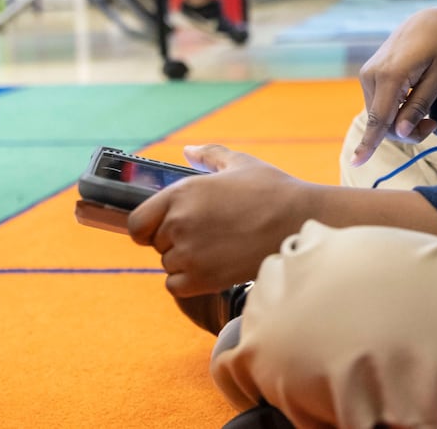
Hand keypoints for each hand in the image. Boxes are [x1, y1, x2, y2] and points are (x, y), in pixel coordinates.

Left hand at [127, 145, 315, 297]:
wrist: (299, 222)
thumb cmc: (272, 190)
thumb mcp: (240, 162)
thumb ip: (210, 155)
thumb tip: (189, 150)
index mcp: (181, 193)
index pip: (137, 222)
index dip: (149, 226)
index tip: (165, 227)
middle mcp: (178, 223)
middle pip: (156, 244)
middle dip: (175, 241)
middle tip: (208, 235)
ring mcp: (189, 253)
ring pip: (169, 265)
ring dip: (186, 262)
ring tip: (218, 249)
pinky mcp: (202, 279)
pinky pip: (177, 286)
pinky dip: (191, 281)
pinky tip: (215, 267)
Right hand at [353, 7, 436, 166]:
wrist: (428, 24)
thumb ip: (419, 106)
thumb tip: (401, 132)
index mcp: (391, 74)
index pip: (379, 117)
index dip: (370, 143)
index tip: (357, 162)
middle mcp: (372, 75)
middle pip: (383, 124)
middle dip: (407, 132)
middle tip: (434, 124)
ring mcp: (366, 75)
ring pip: (379, 118)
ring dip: (401, 123)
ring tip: (427, 113)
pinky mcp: (367, 77)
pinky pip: (378, 107)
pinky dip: (394, 113)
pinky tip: (412, 100)